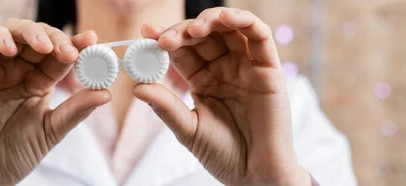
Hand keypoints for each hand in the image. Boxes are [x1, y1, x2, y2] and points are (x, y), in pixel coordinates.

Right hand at [0, 19, 109, 185]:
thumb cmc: (17, 154)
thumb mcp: (52, 130)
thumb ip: (76, 109)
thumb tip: (106, 93)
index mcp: (39, 81)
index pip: (59, 55)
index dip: (75, 44)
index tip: (92, 40)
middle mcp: (17, 70)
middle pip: (37, 38)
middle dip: (55, 37)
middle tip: (69, 49)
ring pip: (11, 32)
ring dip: (30, 32)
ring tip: (44, 47)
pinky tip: (11, 50)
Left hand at [137, 8, 309, 185]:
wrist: (254, 176)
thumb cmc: (223, 155)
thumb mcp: (188, 129)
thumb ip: (165, 107)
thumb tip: (136, 87)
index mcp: (203, 80)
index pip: (182, 51)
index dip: (165, 39)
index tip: (146, 33)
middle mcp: (224, 69)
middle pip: (203, 36)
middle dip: (183, 31)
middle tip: (165, 38)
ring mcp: (247, 67)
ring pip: (229, 29)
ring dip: (209, 21)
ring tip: (192, 30)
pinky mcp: (269, 69)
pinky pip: (260, 36)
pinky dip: (243, 21)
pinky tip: (224, 18)